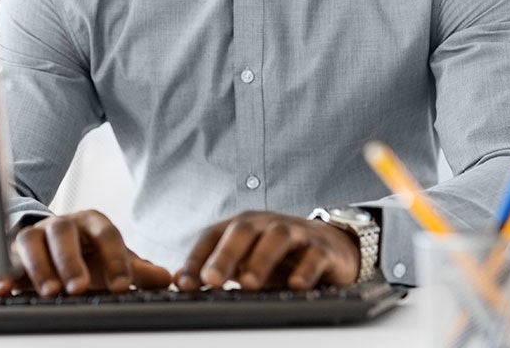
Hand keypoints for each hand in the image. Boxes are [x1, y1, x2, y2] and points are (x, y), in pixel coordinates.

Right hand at [0, 209, 172, 296]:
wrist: (51, 242)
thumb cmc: (87, 254)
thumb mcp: (112, 260)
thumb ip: (137, 269)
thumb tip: (167, 278)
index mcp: (91, 223)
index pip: (107, 234)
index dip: (115, 259)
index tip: (123, 286)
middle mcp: (61, 224)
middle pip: (64, 234)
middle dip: (71, 261)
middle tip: (78, 287)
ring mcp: (34, 235)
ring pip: (31, 241)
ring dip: (39, 266)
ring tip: (49, 292)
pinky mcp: (10, 250)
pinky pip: (3, 258)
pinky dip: (1, 273)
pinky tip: (3, 289)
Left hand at [175, 211, 359, 291]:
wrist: (331, 247)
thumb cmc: (280, 256)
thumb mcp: (246, 261)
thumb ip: (215, 269)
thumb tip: (179, 280)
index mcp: (242, 226)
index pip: (212, 236)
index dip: (196, 259)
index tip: (184, 284)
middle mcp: (266, 224)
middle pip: (242, 231)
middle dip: (224, 255)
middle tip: (212, 280)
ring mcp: (296, 233)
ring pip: (277, 238)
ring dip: (261, 260)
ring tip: (248, 284)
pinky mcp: (323, 248)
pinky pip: (314, 255)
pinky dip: (305, 269)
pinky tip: (295, 285)